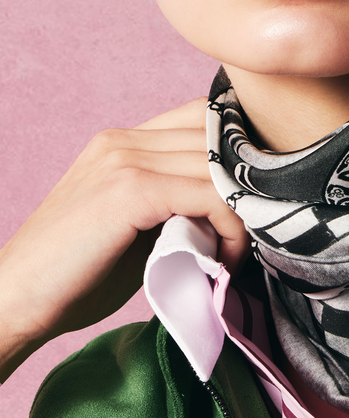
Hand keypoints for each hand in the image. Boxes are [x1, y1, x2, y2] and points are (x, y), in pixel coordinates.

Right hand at [0, 99, 248, 379]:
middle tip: (256, 233)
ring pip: (221, 166)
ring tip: (235, 255)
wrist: (15, 299)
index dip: (239, 156)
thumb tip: (236, 207)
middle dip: (249, 186)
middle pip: (220, 137)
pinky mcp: (131, 191)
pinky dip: (232, 231)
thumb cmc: (75, 277)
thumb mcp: (134, 226)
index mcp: (123, 141)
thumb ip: (175, 203)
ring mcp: (126, 160)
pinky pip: (211, 196)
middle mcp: (124, 139)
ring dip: (245, 213)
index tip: (254, 204)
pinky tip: (224, 263)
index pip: (205, 118)